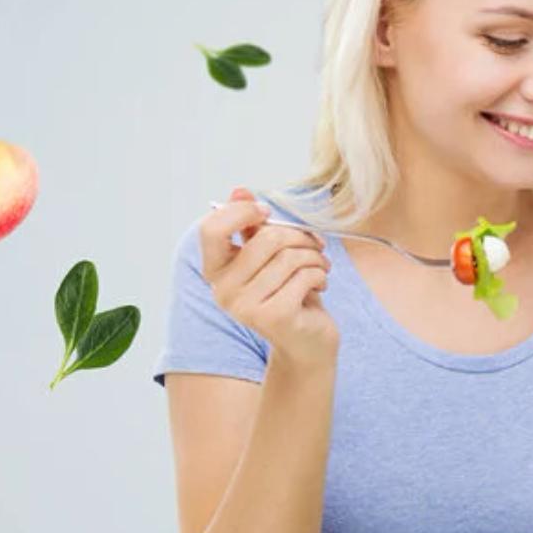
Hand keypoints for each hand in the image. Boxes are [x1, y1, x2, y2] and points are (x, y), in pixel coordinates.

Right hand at [199, 187, 336, 366]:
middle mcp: (223, 291)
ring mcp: (246, 307)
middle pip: (267, 238)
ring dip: (315, 257)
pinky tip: (321, 284)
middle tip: (315, 245)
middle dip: (300, 236)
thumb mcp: (268, 258)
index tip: (266, 212)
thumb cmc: (287, 293)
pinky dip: (321, 274)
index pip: (211, 230)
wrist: (305, 343)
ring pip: (291, 257)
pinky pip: (305, 276)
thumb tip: (239, 190)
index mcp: (216, 272)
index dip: (240, 212)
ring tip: (320, 266)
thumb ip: (250, 226)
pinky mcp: (274, 317)